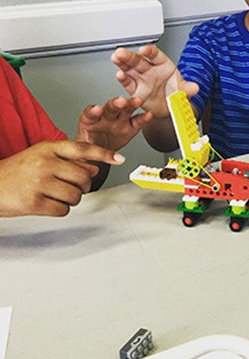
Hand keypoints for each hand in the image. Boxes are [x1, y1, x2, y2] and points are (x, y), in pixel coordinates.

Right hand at [0, 141, 124, 216]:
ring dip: (71, 199)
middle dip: (83, 187)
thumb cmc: (17, 172)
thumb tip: (95, 168)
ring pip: (76, 195)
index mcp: (47, 148)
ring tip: (54, 194)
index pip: (82, 149)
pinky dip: (59, 210)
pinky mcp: (34, 202)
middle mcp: (44, 163)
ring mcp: (39, 183)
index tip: (120, 159)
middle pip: (84, 178)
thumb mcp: (40, 157)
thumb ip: (68, 160)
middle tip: (69, 187)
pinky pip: (63, 210)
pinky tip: (46, 203)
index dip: (103, 154)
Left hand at [75, 96, 152, 150]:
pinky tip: (148, 115)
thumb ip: (86, 152)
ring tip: (137, 101)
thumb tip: (84, 162)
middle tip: (120, 101)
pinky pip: (137, 121)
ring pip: (124, 110)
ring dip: (131, 104)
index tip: (97, 109)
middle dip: (116, 104)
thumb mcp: (82, 150)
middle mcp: (105, 118)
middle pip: (110, 108)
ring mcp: (118, 121)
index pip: (89, 114)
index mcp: (90, 121)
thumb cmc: (88, 148)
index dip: (93, 111)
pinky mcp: (130, 126)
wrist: (99, 152)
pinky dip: (143, 118)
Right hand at [110, 45, 198, 117]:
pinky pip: (129, 83)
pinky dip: (123, 79)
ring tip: (115, 58)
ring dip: (122, 63)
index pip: (155, 55)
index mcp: (163, 65)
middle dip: (129, 56)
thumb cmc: (175, 94)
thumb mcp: (183, 91)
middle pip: (139, 60)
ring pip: (130, 69)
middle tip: (121, 52)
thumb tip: (195, 87)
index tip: (144, 50)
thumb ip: (188, 89)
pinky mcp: (136, 90)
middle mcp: (150, 70)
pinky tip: (119, 75)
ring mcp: (141, 79)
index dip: (149, 51)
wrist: (169, 108)